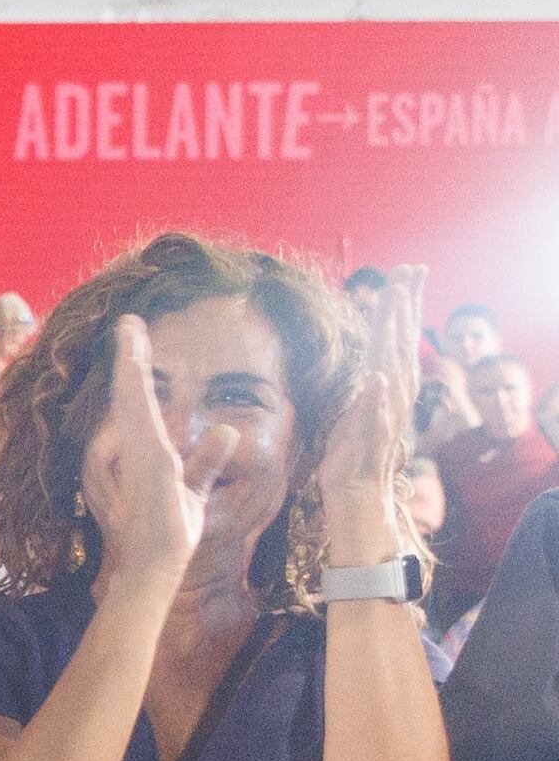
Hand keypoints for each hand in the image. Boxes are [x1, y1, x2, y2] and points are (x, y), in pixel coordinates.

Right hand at [76, 316, 200, 591]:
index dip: (140, 374)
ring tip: (130, 326)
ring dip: (131, 358)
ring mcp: (140, 448)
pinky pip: (139, 410)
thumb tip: (226, 429)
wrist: (159, 559)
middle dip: (131, 356)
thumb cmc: (172, 531)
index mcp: (151, 450)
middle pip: (133, 392)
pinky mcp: (148, 454)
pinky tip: (132, 358)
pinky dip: (134, 382)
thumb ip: (208, 458)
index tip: (138, 344)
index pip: (144, 404)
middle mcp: (140, 445)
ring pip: (133, 394)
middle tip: (129, 321)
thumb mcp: (197, 486)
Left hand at [320, 281, 422, 565]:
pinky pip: (374, 416)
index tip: (407, 269)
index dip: (401, 303)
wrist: (353, 492)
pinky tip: (379, 378)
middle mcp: (389, 394)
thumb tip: (363, 352)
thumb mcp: (352, 403)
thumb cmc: (350, 448)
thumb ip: (362, 376)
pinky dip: (377, 397)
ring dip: (394, 337)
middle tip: (411, 269)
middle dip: (404, 305)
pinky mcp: (368, 438)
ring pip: (391, 369)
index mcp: (382, 383)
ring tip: (396, 304)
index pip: (394, 336)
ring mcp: (382, 415)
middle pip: (399, 342)